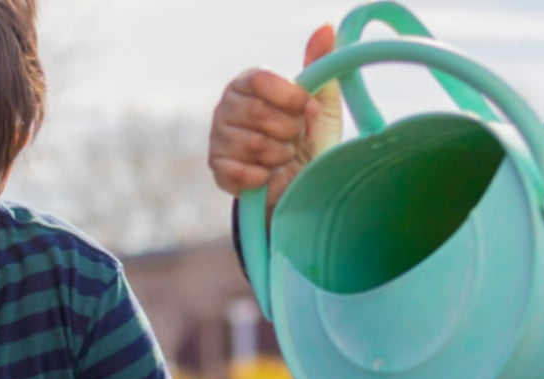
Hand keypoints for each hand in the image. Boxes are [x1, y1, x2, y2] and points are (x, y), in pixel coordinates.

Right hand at [209, 23, 342, 215]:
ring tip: (283, 156)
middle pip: (258, 112)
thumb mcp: (321, 102)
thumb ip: (320, 66)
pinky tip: (268, 174)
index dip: (290, 97)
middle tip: (296, 137)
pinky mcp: (217, 168)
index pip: (262, 79)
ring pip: (253, 144)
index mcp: (248, 83)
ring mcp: (217, 137)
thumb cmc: (310, 138)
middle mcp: (226, 106)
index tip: (308, 109)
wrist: (300, 184)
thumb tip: (327, 29)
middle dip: (289, 130)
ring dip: (280, 155)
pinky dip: (264, 176)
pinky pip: (241, 171)